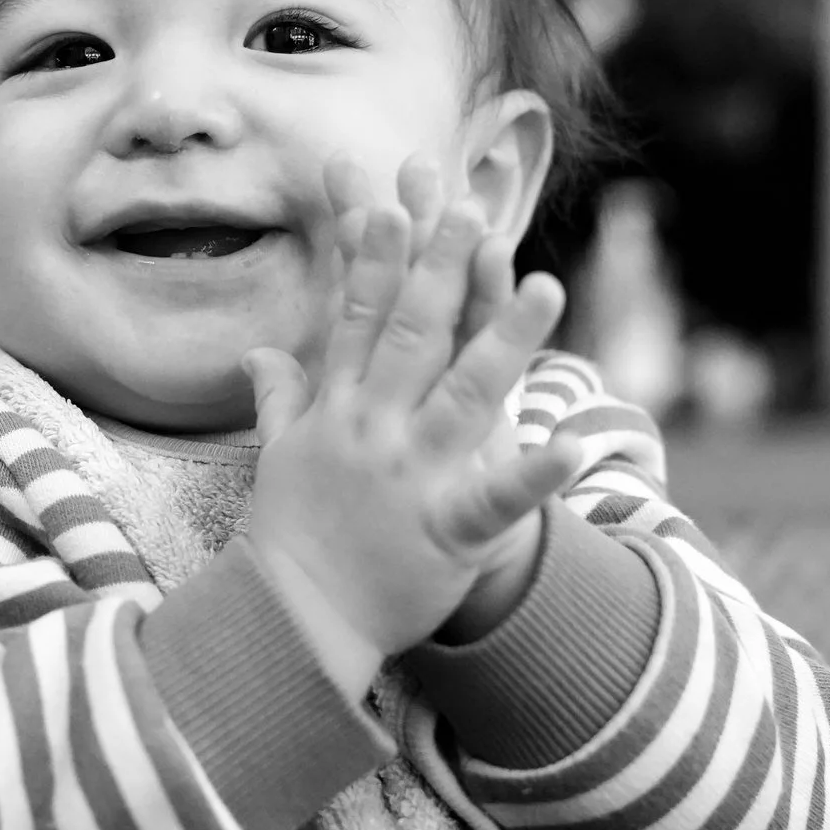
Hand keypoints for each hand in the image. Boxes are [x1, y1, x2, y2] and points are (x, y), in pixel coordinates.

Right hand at [243, 159, 579, 694]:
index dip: (378, 260)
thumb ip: (279, 398)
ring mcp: (410, 479)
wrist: (292, 625)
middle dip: (443, 270)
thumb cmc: (289, 539)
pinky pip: (495, 501)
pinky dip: (533, 476)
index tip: (393, 203)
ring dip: (508, 340)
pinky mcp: (446, 533)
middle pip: (412, 337)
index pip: (357, 320)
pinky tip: (572, 446)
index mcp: (338, 412)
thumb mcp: (277, 458)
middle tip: (472, 211)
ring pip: (465, 397)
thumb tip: (257, 351)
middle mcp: (373, 433)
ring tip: (548, 287)